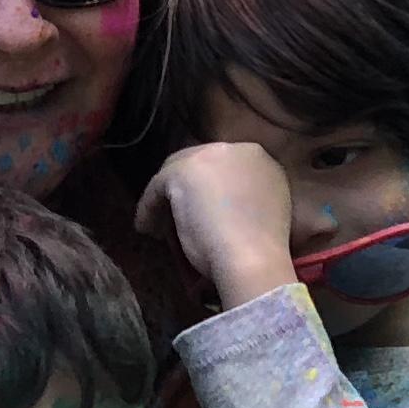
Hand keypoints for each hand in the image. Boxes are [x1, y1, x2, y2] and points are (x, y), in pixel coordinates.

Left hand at [135, 143, 300, 310]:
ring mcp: (209, 156)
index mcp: (261, 161)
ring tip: (160, 226)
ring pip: (177, 173)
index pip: (225, 167)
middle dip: (187, 188)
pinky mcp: (182, 171)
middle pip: (200, 164)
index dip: (210, 188)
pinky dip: (149, 208)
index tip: (202, 210)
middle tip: (176, 216)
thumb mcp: (262, 213)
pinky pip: (157, 188)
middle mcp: (237, 150)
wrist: (252, 258)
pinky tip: (146, 229)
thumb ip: (244, 200)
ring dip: (167, 198)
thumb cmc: (261, 248)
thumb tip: (222, 209)